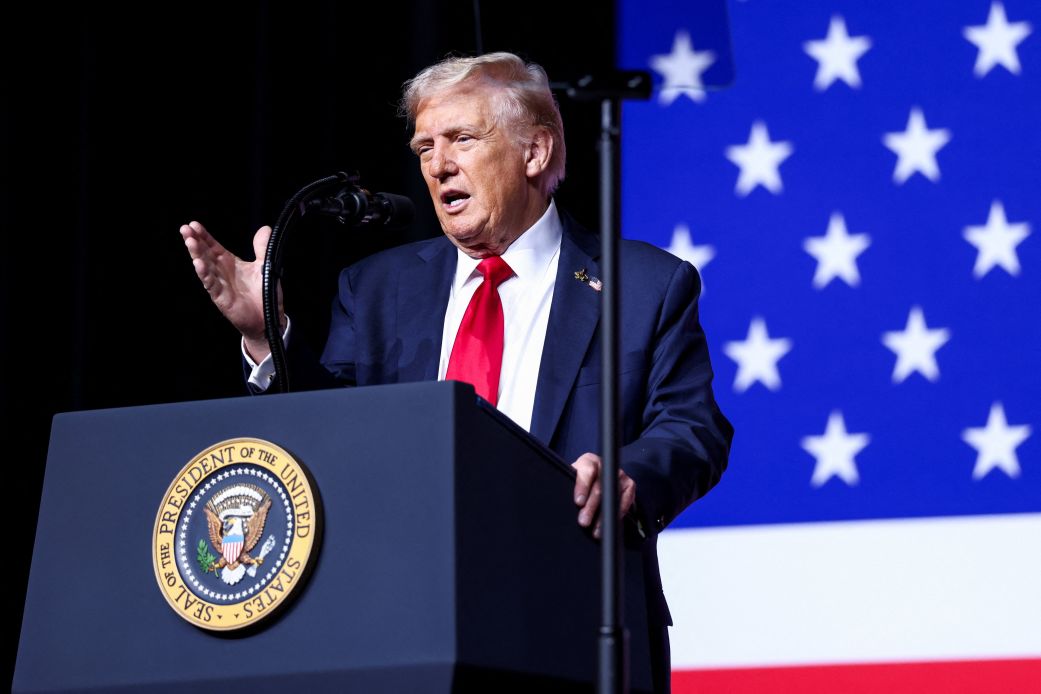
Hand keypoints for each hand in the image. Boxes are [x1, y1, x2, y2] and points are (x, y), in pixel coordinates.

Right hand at [180, 221, 283, 360]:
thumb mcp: (265, 265)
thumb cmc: (264, 292)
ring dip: (196, 254)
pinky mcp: (221, 298)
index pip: (213, 246)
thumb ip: (262, 247)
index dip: (204, 236)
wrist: (269, 316)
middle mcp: (221, 272)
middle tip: (185, 229)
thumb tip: (264, 228)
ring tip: (190, 241)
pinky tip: (198, 264)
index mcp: (230, 263)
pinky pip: (211, 284)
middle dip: (195, 241)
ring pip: (204, 267)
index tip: (194, 224)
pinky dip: (205, 274)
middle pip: (205, 254)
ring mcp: (219, 285)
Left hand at [572, 452, 635, 538]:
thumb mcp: (570, 479)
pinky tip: (609, 524)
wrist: (594, 480)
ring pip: (612, 495)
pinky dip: (618, 513)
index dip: (583, 486)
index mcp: (588, 460)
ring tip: (596, 530)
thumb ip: (568, 485)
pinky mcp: (629, 484)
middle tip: (584, 521)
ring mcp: (619, 474)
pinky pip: (626, 500)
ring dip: (604, 515)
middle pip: (600, 486)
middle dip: (591, 507)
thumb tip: (560, 500)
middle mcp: (605, 465)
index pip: (587, 470)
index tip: (578, 502)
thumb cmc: (579, 482)